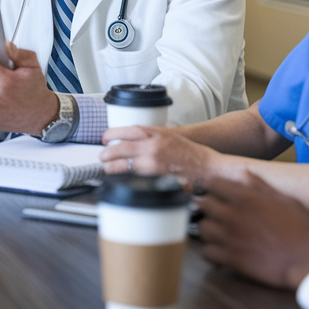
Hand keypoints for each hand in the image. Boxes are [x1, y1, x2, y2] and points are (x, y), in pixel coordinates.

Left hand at [100, 125, 218, 186]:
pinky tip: (121, 178)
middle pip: (121, 148)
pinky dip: (125, 177)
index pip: (126, 131)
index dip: (111, 134)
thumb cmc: (190, 152)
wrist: (207, 166)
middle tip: (102, 156)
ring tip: (107, 168)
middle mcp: (152, 146)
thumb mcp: (169, 135)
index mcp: (156, 133)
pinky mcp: (155, 177)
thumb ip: (152, 136)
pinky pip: (134, 177)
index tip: (105, 138)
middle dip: (108, 153)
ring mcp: (153, 163)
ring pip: (124, 164)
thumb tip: (134, 139)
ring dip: (113, 167)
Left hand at [195, 172, 308, 289]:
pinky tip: (218, 250)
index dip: (213, 186)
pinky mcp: (231, 259)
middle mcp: (233, 215)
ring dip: (208, 228)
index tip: (215, 190)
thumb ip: (262, 186)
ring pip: (202, 228)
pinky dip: (210, 251)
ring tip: (216, 230)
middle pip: (203, 204)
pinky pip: (207, 252)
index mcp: (245, 198)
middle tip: (214, 210)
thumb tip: (245, 172)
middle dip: (208, 205)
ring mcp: (229, 237)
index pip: (213, 184)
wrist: (307, 261)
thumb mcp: (286, 201)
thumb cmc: (302, 229)